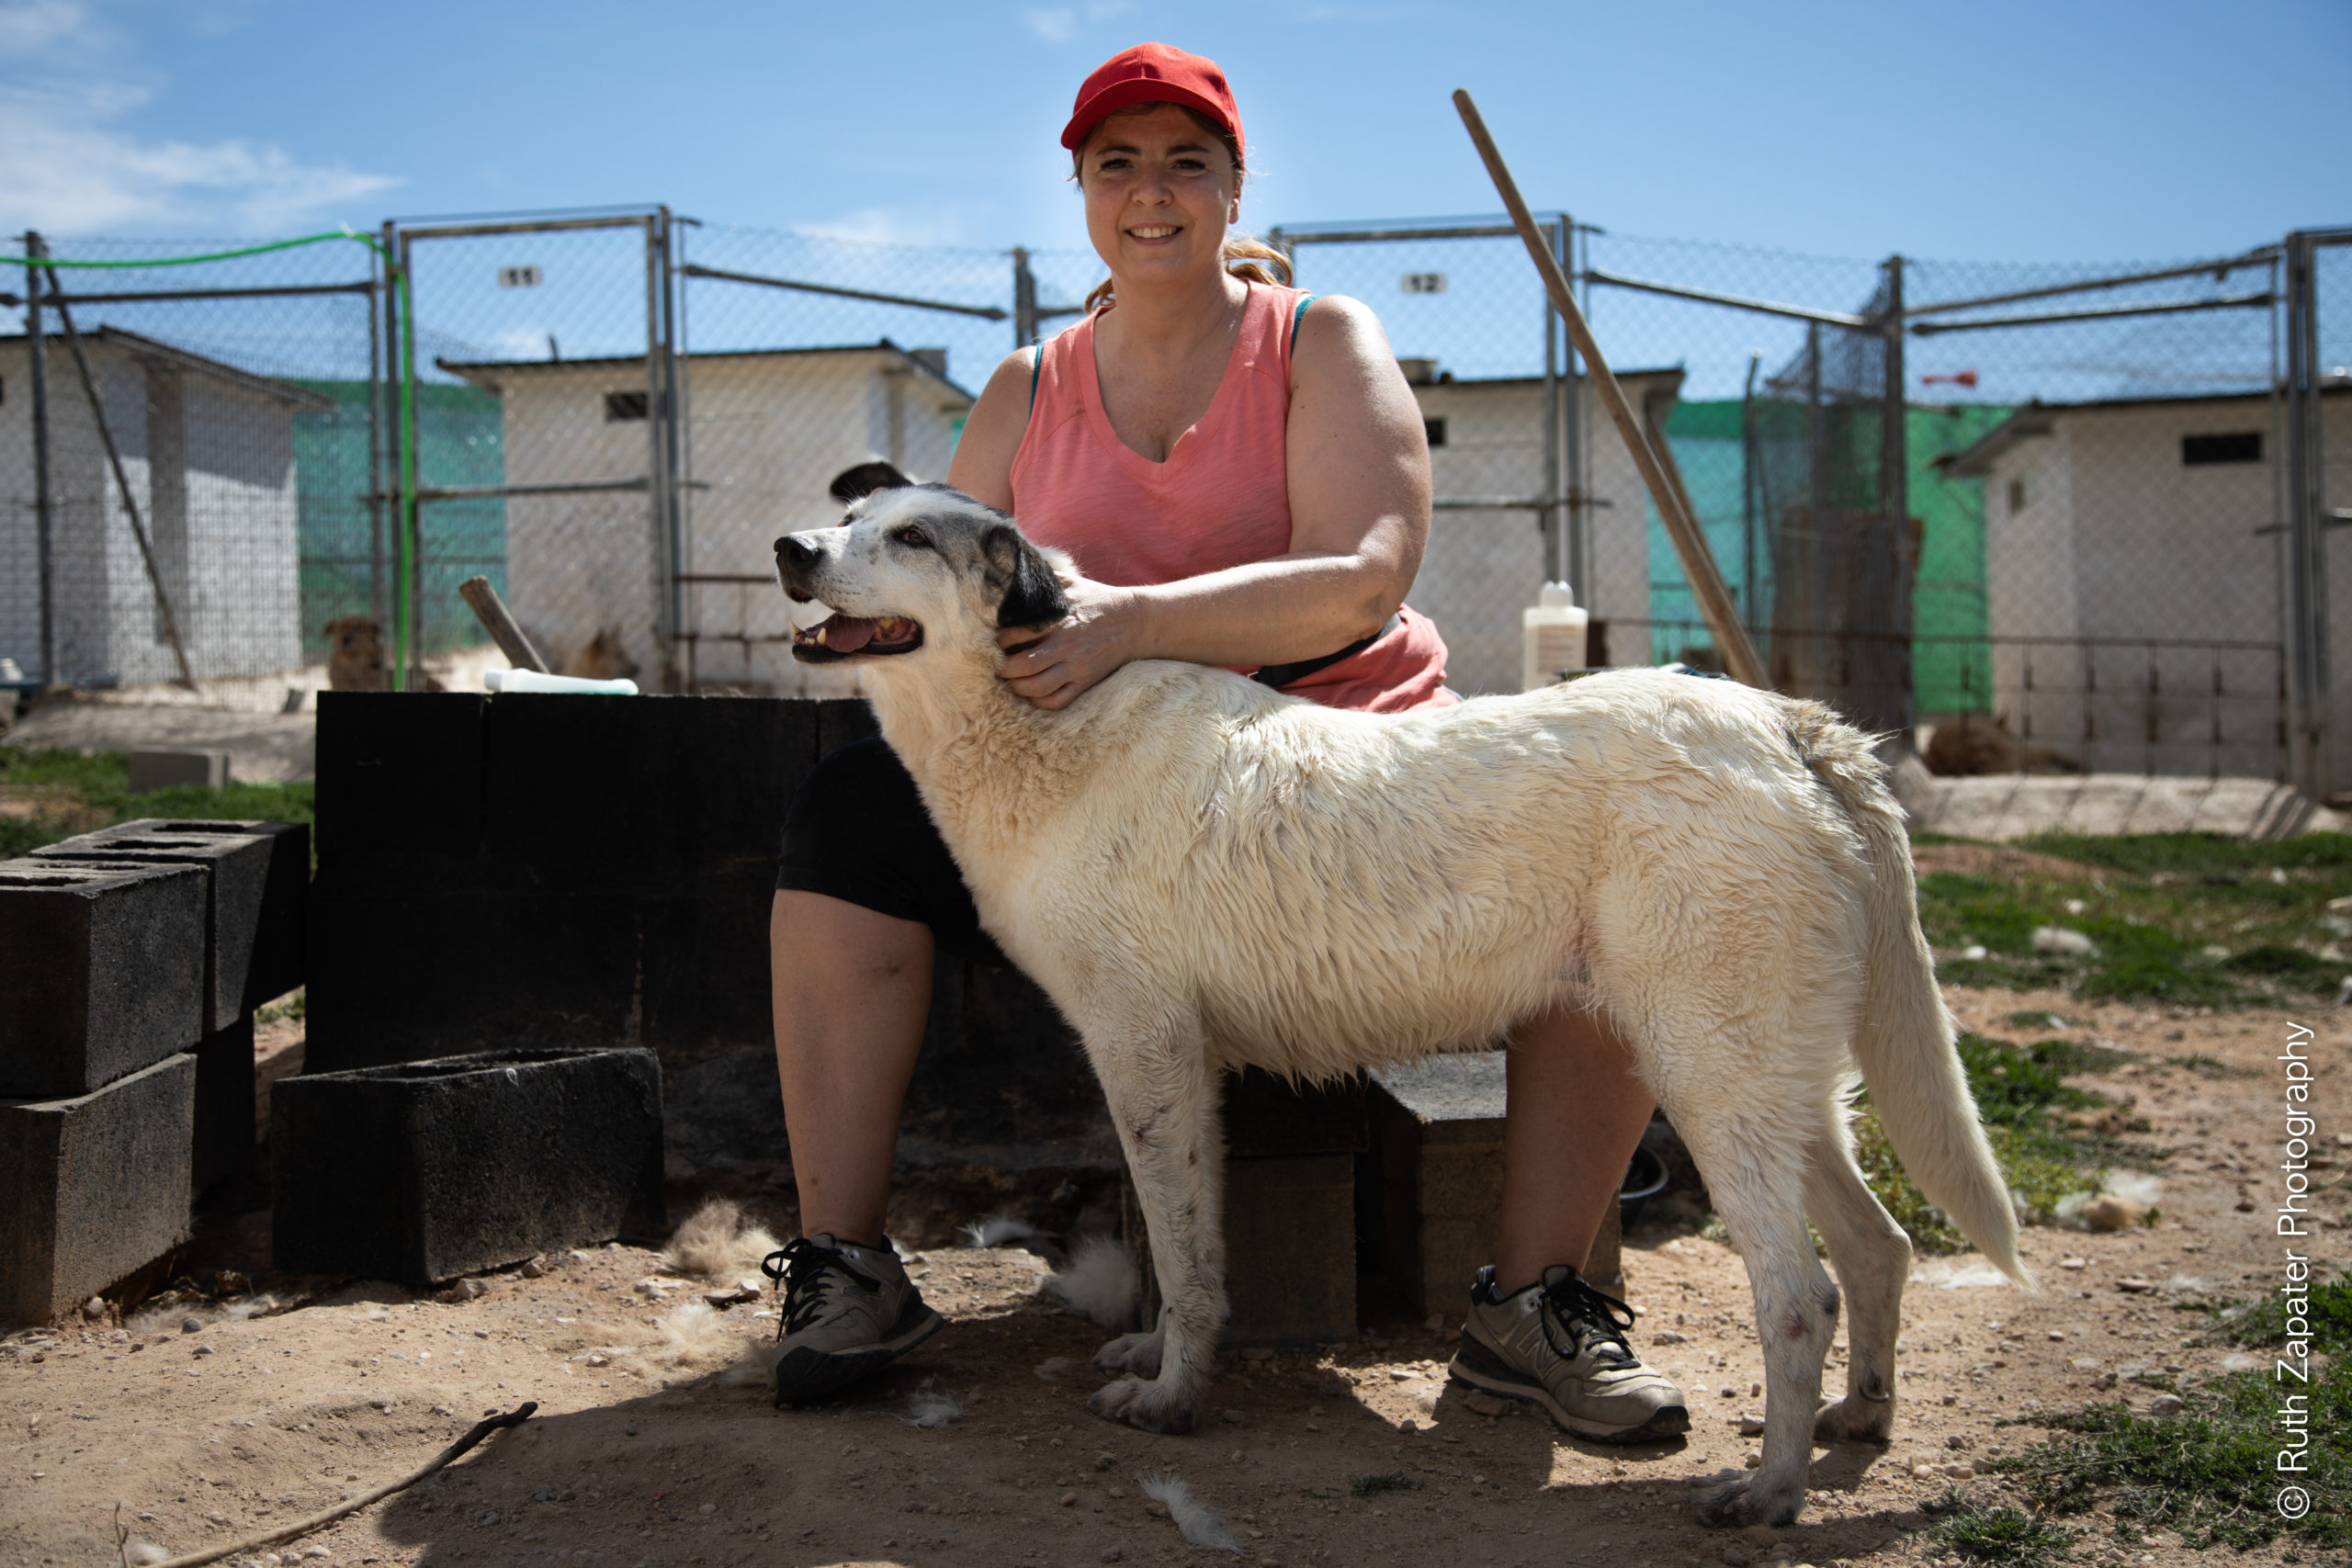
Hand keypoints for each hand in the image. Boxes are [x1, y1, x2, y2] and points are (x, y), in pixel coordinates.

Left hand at [997, 575, 1149, 709]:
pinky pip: (1058, 701)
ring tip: (1010, 681)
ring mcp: (1077, 667)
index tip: (997, 641)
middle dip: (1003, 668)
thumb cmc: (1098, 600)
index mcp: (1059, 621)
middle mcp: (1066, 647)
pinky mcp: (1085, 682)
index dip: (1001, 640)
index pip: (1018, 634)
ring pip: (1038, 688)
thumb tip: (1017, 574)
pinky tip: (1032, 695)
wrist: (1133, 622)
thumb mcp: (1071, 583)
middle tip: (996, 665)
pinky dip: (1040, 702)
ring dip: (1017, 687)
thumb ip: (1044, 580)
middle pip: (1023, 666)